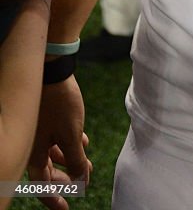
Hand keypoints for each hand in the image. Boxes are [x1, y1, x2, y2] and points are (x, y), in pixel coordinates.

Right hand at [28, 76, 91, 209]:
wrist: (53, 69)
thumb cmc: (59, 103)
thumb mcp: (72, 135)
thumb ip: (76, 161)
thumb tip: (81, 182)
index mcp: (33, 152)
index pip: (41, 185)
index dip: (54, 198)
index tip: (66, 208)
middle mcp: (32, 143)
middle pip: (47, 171)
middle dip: (66, 178)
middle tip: (82, 184)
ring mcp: (38, 130)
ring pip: (53, 153)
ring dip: (70, 160)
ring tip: (88, 163)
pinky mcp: (45, 117)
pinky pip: (55, 138)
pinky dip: (68, 143)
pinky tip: (84, 141)